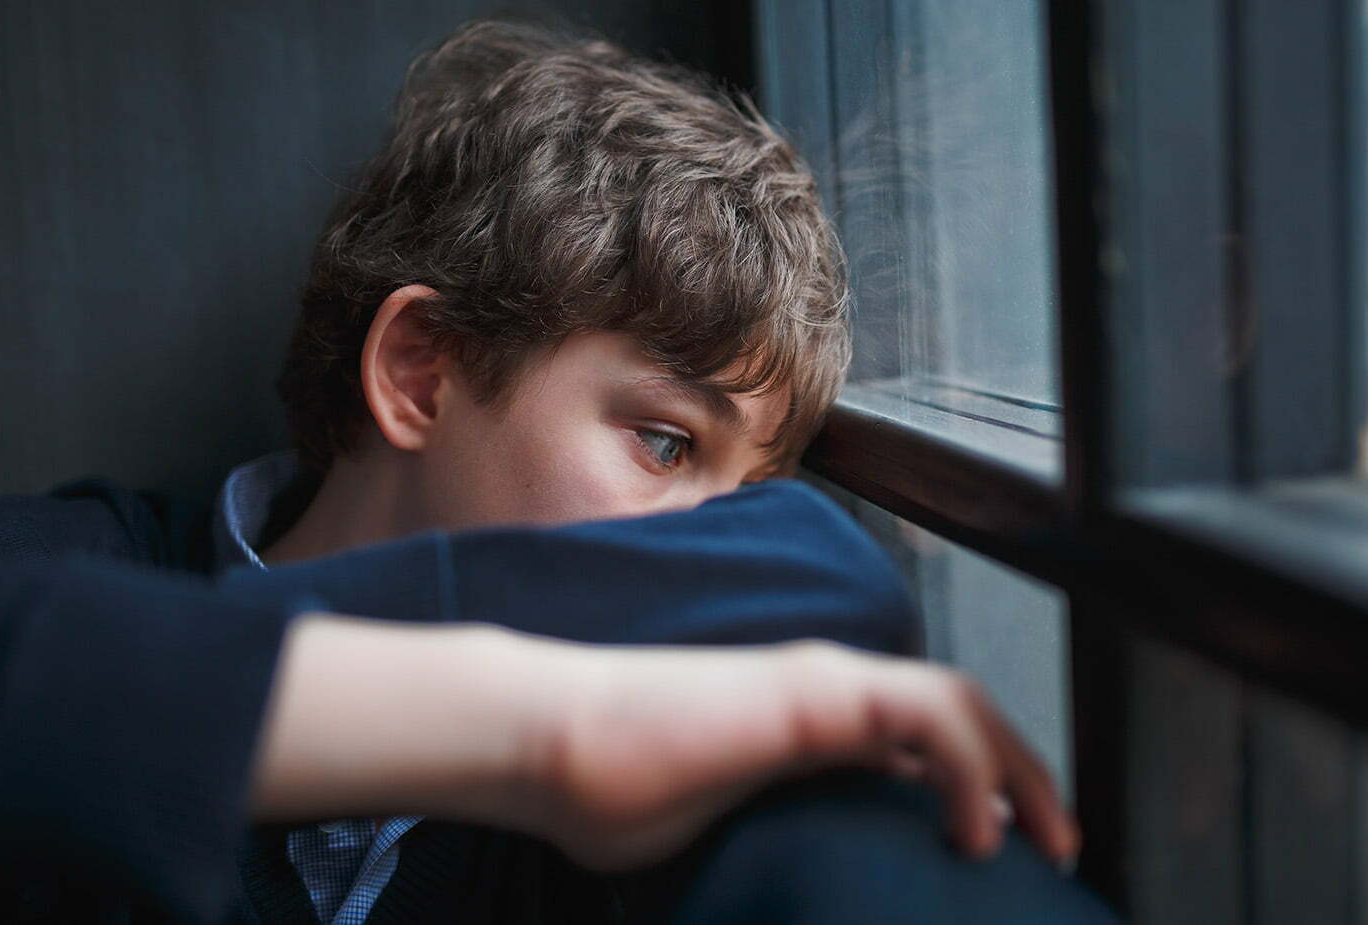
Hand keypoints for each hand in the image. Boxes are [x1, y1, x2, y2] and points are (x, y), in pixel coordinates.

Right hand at [517, 638, 1079, 871]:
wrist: (554, 743)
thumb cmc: (613, 793)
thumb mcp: (718, 832)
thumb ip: (772, 843)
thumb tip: (791, 901)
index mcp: (806, 725)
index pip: (918, 741)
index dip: (975, 785)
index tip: (1002, 851)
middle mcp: (823, 691)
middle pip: (956, 712)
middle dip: (1020, 773)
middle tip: (1056, 846)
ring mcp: (819, 683)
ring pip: (956, 700)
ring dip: (1017, 765)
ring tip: (1048, 838)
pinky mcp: (811, 693)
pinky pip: (925, 712)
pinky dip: (974, 766)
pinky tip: (979, 829)